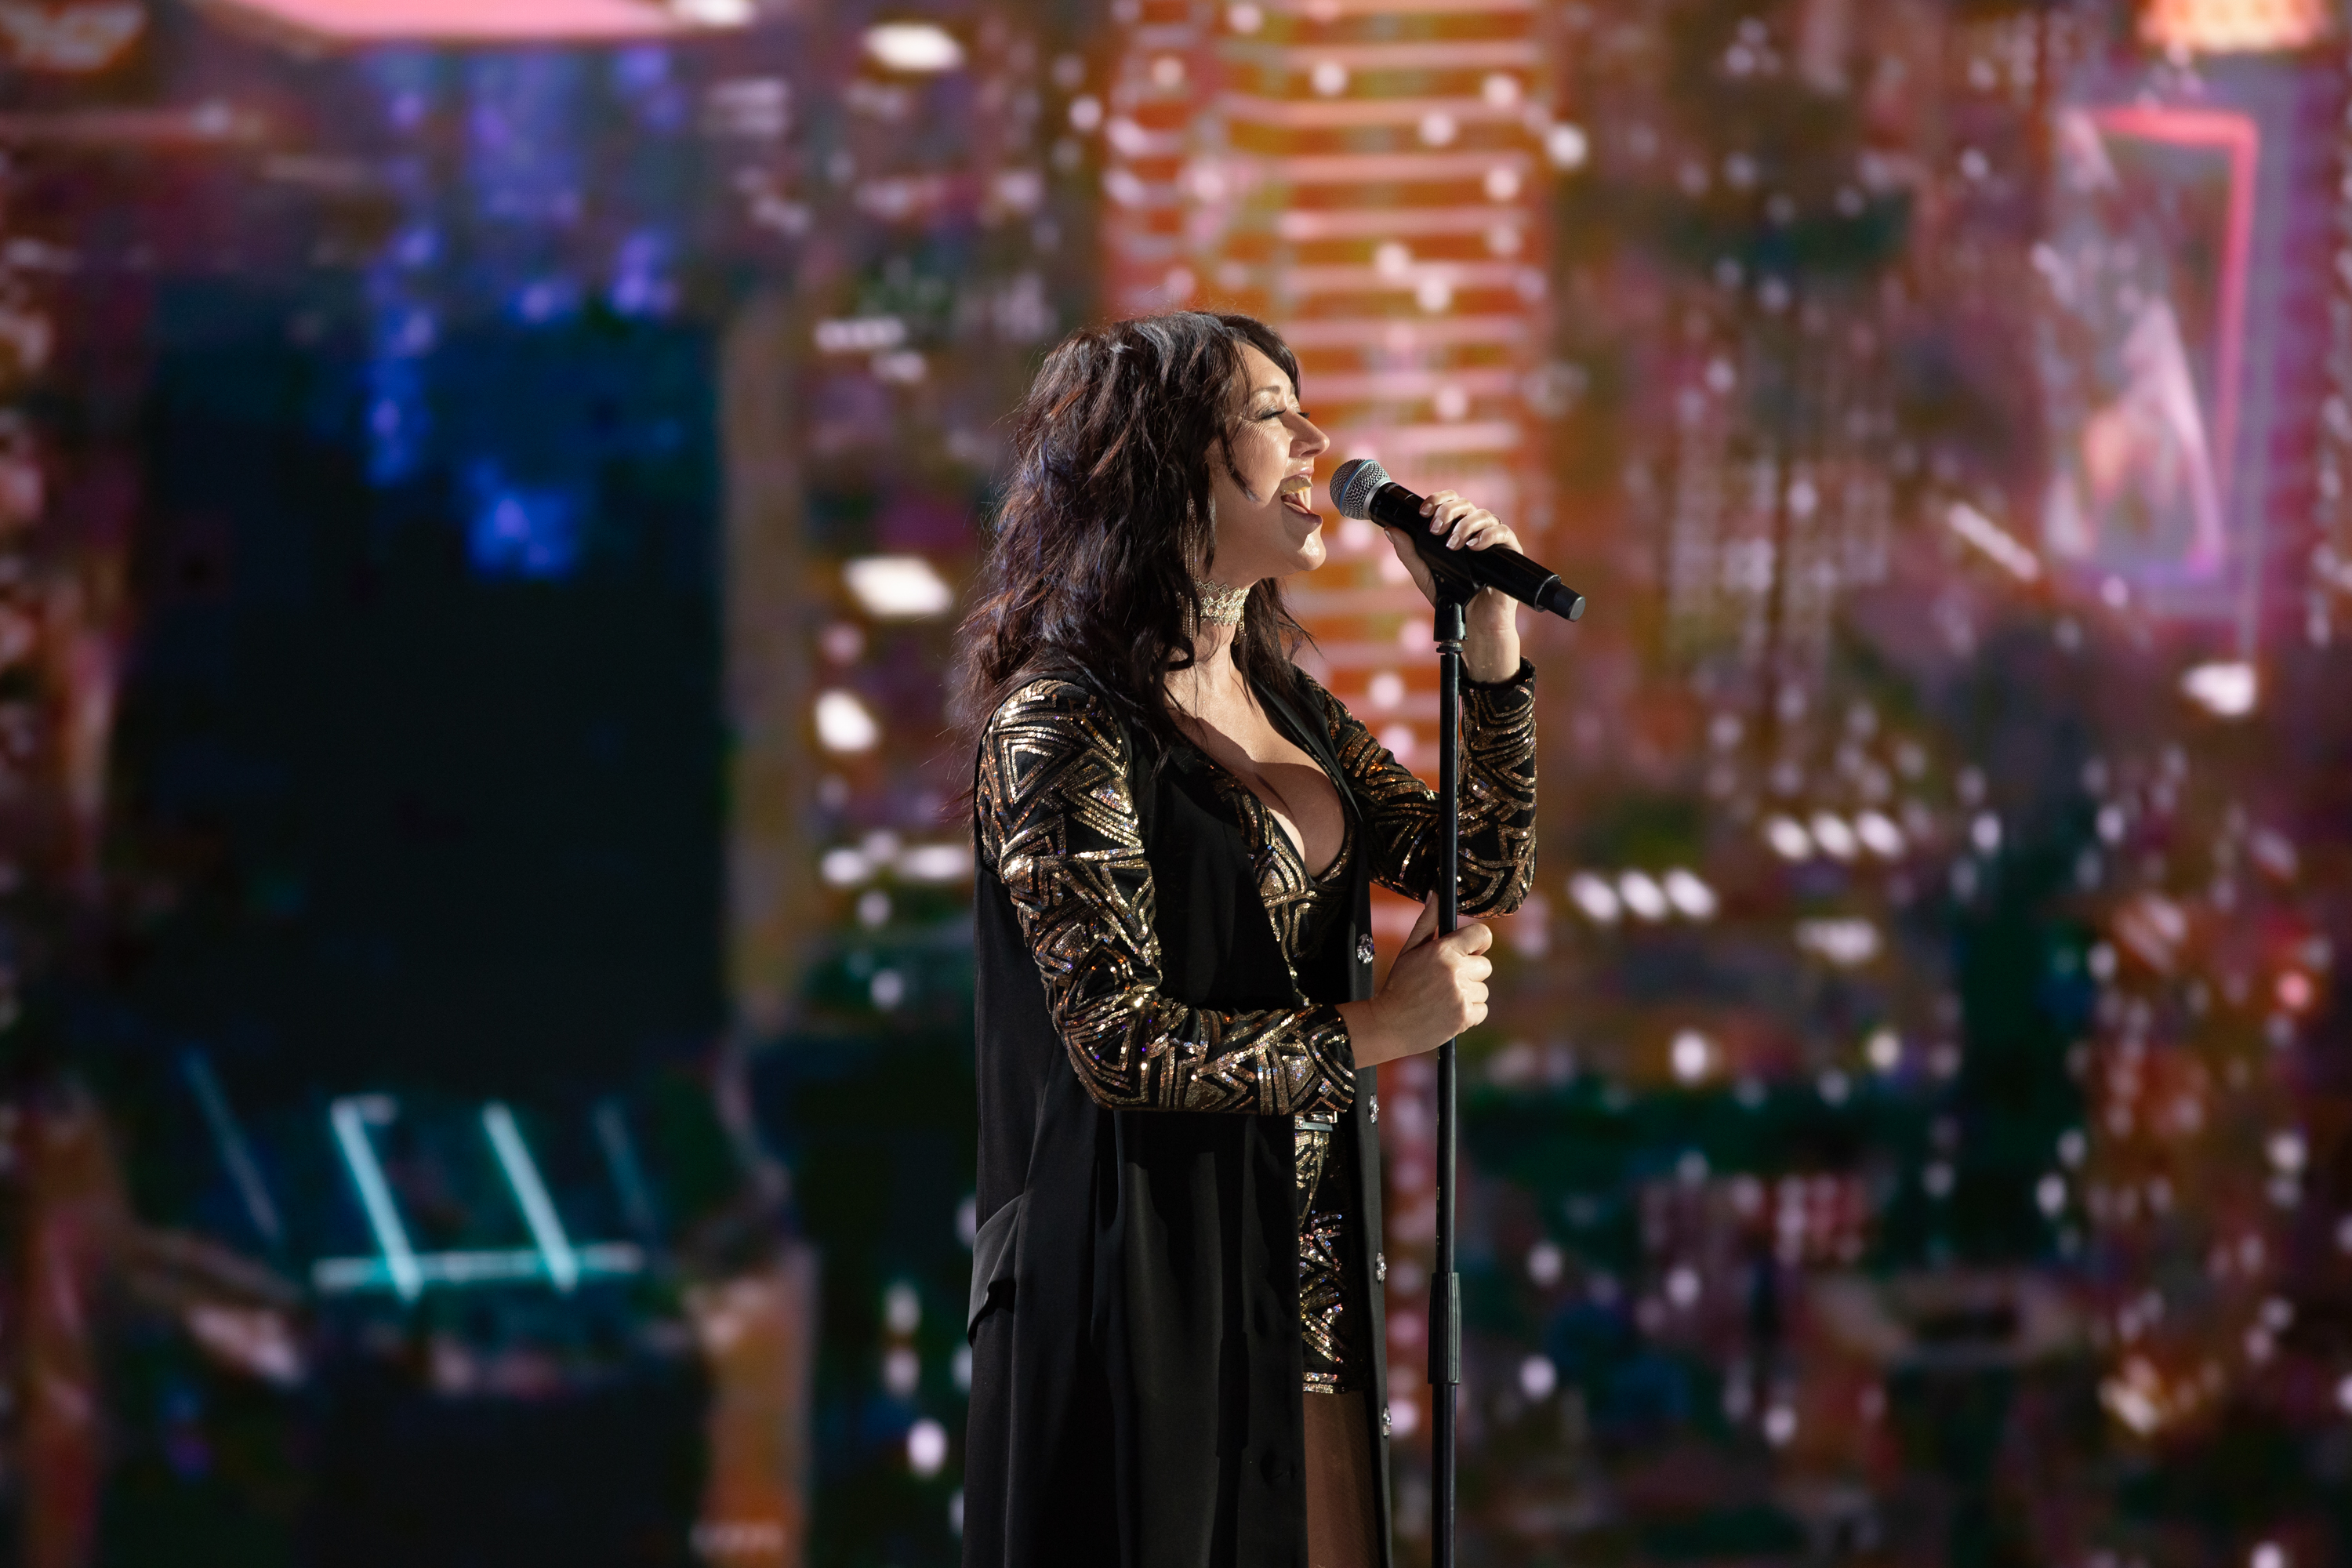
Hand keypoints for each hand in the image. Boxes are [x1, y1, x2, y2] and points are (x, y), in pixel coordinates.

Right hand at [1337, 893, 1493, 1067]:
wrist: (1389, 1025)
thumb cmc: (1399, 984)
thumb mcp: (1409, 950)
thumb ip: (1428, 922)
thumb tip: (1436, 893)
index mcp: (1443, 950)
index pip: (1481, 934)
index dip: (1478, 942)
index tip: (1472, 950)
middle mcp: (1456, 971)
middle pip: (1485, 965)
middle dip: (1470, 971)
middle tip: (1446, 979)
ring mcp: (1462, 995)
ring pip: (1483, 989)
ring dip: (1469, 993)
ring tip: (1443, 998)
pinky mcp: (1466, 1017)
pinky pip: (1482, 1009)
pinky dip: (1470, 1012)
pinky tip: (1448, 1011)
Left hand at [1381, 490, 1523, 682]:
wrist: (1473, 625)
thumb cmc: (1452, 599)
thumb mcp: (1424, 575)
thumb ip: (1409, 553)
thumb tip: (1391, 530)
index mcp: (1458, 531)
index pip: (1451, 502)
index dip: (1439, 500)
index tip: (1424, 512)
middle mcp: (1476, 531)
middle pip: (1466, 504)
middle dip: (1449, 511)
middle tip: (1435, 530)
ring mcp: (1494, 541)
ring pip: (1484, 515)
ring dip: (1465, 525)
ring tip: (1453, 545)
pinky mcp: (1510, 553)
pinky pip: (1503, 532)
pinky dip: (1488, 535)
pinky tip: (1475, 545)